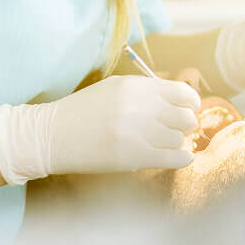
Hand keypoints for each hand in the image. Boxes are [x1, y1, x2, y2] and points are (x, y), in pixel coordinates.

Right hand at [0, 75, 201, 184]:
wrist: (53, 135)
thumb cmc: (85, 110)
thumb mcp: (116, 88)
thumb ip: (147, 91)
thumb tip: (181, 99)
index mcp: (136, 87)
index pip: (182, 92)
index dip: (191, 102)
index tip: (189, 108)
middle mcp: (141, 107)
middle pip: (186, 117)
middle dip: (186, 123)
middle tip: (178, 128)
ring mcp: (138, 133)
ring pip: (179, 138)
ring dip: (177, 141)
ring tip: (166, 142)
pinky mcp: (134, 157)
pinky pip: (174, 158)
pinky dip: (183, 158)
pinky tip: (181, 157)